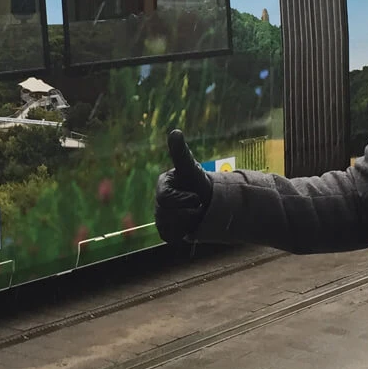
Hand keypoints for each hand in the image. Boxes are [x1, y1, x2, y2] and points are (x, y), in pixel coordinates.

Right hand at [154, 129, 213, 243]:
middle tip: (198, 205)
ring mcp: (160, 216)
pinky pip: (170, 236)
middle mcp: (158, 200)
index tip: (196, 198)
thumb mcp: (191, 168)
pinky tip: (188, 225)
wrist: (210, 201)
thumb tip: (175, 132)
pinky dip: (182, 232)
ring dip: (188, 222)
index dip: (184, 200)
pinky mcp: (165, 231)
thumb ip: (181, 152)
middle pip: (168, 214)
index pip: (166, 199)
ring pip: (170, 226)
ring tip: (194, 214)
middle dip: (189, 212)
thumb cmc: (199, 182)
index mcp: (162, 184)